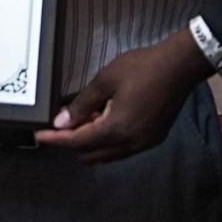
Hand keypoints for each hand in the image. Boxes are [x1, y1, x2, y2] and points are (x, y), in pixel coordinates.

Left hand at [35, 33, 212, 162]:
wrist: (180, 66)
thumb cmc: (144, 68)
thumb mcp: (106, 80)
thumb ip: (82, 104)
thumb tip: (62, 122)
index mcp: (117, 129)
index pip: (77, 142)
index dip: (56, 139)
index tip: (41, 136)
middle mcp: (131, 144)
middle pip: (90, 155)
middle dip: (73, 142)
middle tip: (63, 122)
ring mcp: (144, 144)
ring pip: (107, 154)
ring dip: (91, 142)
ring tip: (85, 117)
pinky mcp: (153, 139)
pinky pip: (122, 149)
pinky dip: (109, 140)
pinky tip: (106, 119)